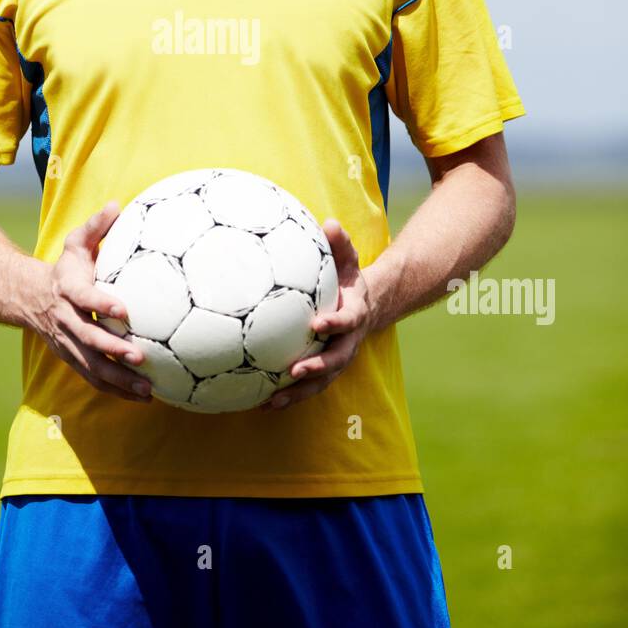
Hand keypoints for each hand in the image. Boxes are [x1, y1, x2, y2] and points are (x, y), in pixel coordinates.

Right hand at [32, 200, 152, 403]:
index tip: (124, 310)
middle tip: (140, 357)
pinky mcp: (73, 359)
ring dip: (119, 379)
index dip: (102, 304)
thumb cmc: (65, 269)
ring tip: (147, 389)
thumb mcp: (74, 244)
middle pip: (89, 340)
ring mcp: (68, 344)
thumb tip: (118, 204)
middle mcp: (67, 321)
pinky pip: (94, 378)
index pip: (85, 299)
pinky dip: (116, 390)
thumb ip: (95, 226)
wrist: (30, 298)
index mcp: (69, 291)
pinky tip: (141, 397)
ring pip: (92, 366)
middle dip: (113, 350)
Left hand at [260, 218, 376, 410]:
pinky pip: (309, 386)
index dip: (335, 324)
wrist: (365, 304)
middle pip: (337, 360)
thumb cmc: (347, 278)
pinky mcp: (325, 369)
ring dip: (300, 392)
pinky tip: (263, 403)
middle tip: (295, 371)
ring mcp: (338, 357)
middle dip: (317, 367)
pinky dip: (290, 396)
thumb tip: (329, 223)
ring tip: (274, 401)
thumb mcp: (347, 258)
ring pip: (323, 381)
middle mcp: (348, 340)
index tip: (318, 324)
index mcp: (354, 313)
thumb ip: (340, 243)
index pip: (348, 321)